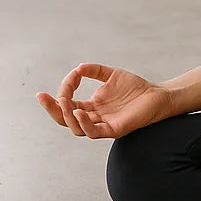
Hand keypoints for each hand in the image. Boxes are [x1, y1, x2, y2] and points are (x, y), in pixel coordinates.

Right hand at [36, 63, 173, 138]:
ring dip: (66, 116)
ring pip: (76, 128)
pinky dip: (84, 123)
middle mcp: (94, 118)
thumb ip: (94, 71)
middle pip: (65, 119)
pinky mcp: (115, 129)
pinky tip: (79, 111)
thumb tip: (78, 68)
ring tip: (63, 101)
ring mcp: (104, 125)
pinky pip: (94, 132)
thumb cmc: (136, 87)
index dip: (64, 90)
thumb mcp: (111, 75)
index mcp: (91, 106)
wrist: (158, 95)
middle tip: (42, 97)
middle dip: (52, 109)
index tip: (71, 76)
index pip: (68, 103)